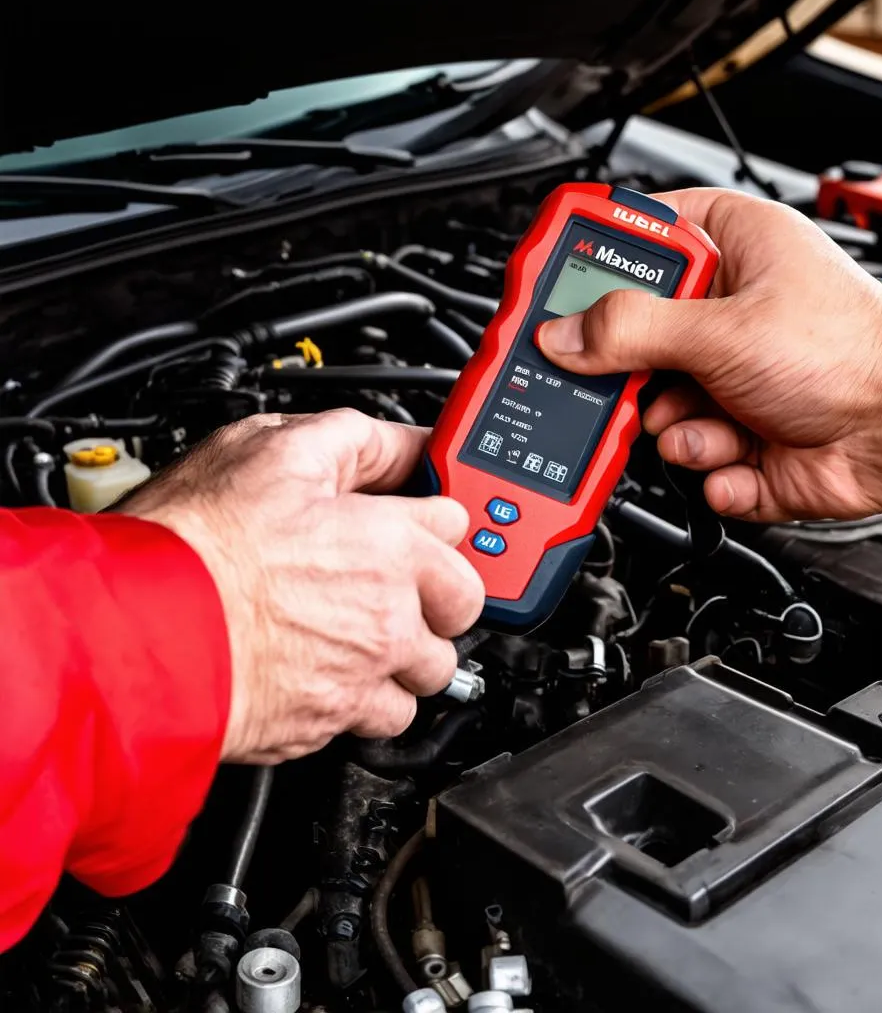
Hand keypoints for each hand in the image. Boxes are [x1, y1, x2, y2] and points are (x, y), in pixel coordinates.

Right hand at [118, 410, 483, 762]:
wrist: (138, 631)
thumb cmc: (196, 541)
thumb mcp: (273, 449)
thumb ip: (351, 440)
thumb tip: (397, 441)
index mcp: (389, 541)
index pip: (457, 524)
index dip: (433, 517)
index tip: (421, 523)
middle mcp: (391, 611)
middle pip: (464, 606)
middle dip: (440, 593)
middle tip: (402, 582)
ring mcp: (366, 672)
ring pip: (431, 671)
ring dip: (408, 653)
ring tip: (365, 634)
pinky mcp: (332, 720)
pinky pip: (383, 720)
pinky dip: (369, 701)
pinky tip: (336, 674)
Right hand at [537, 188, 881, 521]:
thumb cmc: (852, 352)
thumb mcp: (725, 328)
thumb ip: (631, 331)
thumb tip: (564, 334)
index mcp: (724, 250)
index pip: (632, 238)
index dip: (585, 262)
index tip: (545, 288)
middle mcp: (718, 313)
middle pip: (627, 339)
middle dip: (634, 376)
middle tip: (631, 380)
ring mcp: (723, 379)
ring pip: (650, 411)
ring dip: (678, 427)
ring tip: (716, 420)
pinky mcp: (731, 436)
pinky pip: (685, 457)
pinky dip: (710, 464)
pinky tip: (745, 449)